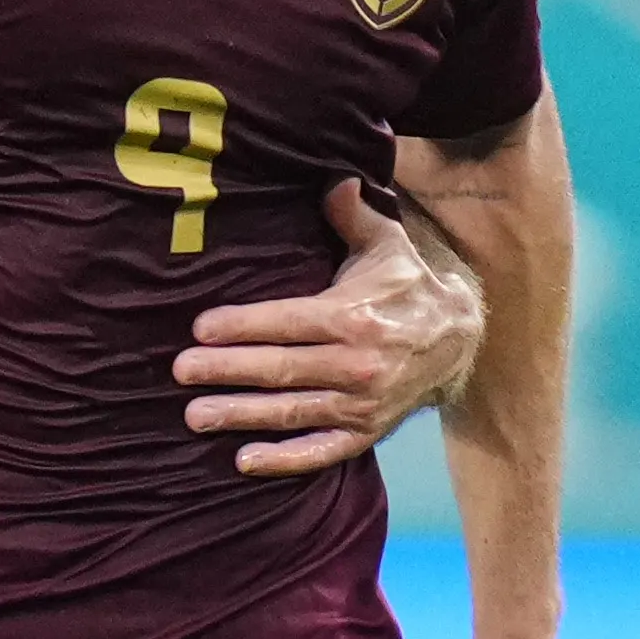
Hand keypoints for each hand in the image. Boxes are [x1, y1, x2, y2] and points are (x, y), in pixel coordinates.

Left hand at [176, 177, 484, 477]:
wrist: (458, 341)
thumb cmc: (407, 287)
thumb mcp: (387, 244)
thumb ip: (353, 214)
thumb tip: (333, 178)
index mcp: (354, 316)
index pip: (288, 322)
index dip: (242, 326)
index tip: (200, 328)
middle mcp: (357, 364)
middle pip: (281, 369)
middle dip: (227, 370)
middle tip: (181, 371)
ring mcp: (361, 403)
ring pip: (292, 412)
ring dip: (241, 415)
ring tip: (195, 415)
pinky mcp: (366, 432)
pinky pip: (321, 451)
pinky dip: (284, 460)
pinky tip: (243, 460)